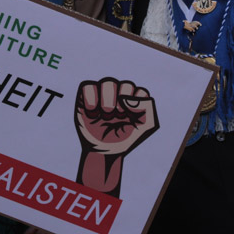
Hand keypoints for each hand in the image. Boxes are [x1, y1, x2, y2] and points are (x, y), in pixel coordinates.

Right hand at [75, 78, 158, 194]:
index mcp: (134, 100)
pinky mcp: (86, 96)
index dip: (135, 106)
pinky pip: (88, 86)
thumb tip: (132, 97)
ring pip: (108, 82)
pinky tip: (92, 113)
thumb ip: (148, 109)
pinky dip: (91, 100)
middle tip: (118, 117)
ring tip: (105, 116)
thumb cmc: (123, 139)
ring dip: (108, 101)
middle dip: (124, 104)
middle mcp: (120, 93)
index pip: (139, 92)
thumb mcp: (142, 128)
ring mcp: (103, 93)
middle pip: (125, 85)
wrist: (104, 151)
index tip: (130, 119)